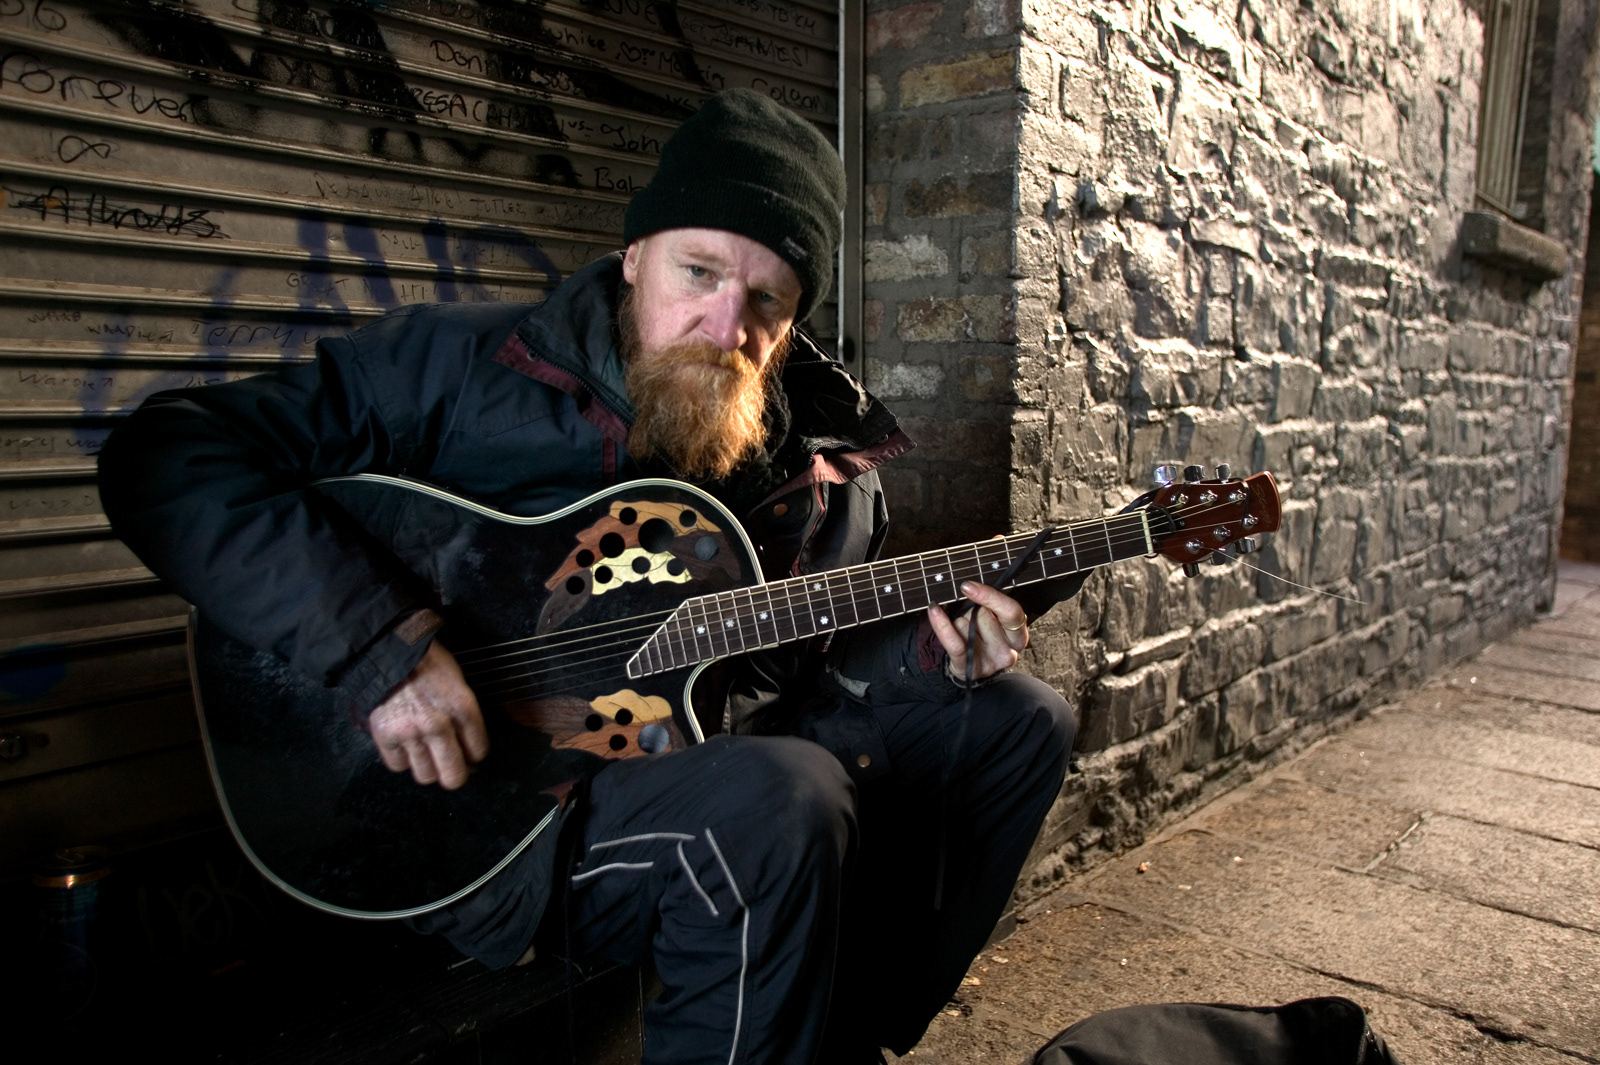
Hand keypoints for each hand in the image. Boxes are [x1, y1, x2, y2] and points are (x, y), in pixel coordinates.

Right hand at [368, 641, 488, 788]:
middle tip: (450, 766)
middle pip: (453, 777)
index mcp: (462, 709)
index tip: (468, 751)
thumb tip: (470, 749)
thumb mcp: (458, 683)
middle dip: (455, 774)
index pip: (478, 752)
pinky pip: (398, 766)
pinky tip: (405, 744)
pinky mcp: (385, 736)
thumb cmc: (427, 663)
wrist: (389, 652)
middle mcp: (438, 725)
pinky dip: (402, 759)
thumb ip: (465, 715)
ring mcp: (410, 733)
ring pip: (425, 776)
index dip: (474, 754)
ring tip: (425, 752)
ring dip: (427, 767)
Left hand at [927, 581, 1029, 682]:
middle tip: (970, 614)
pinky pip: (954, 644)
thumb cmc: (983, 635)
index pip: (1011, 611)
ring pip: (965, 625)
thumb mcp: (992, 616)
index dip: (990, 596)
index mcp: (1019, 633)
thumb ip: (988, 604)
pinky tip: (934, 611)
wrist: (970, 665)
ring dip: (959, 621)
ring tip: (965, 631)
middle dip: (972, 610)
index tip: (967, 586)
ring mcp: (992, 662)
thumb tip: (967, 588)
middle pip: (985, 615)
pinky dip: (942, 626)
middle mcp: (1010, 650)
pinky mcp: (971, 670)